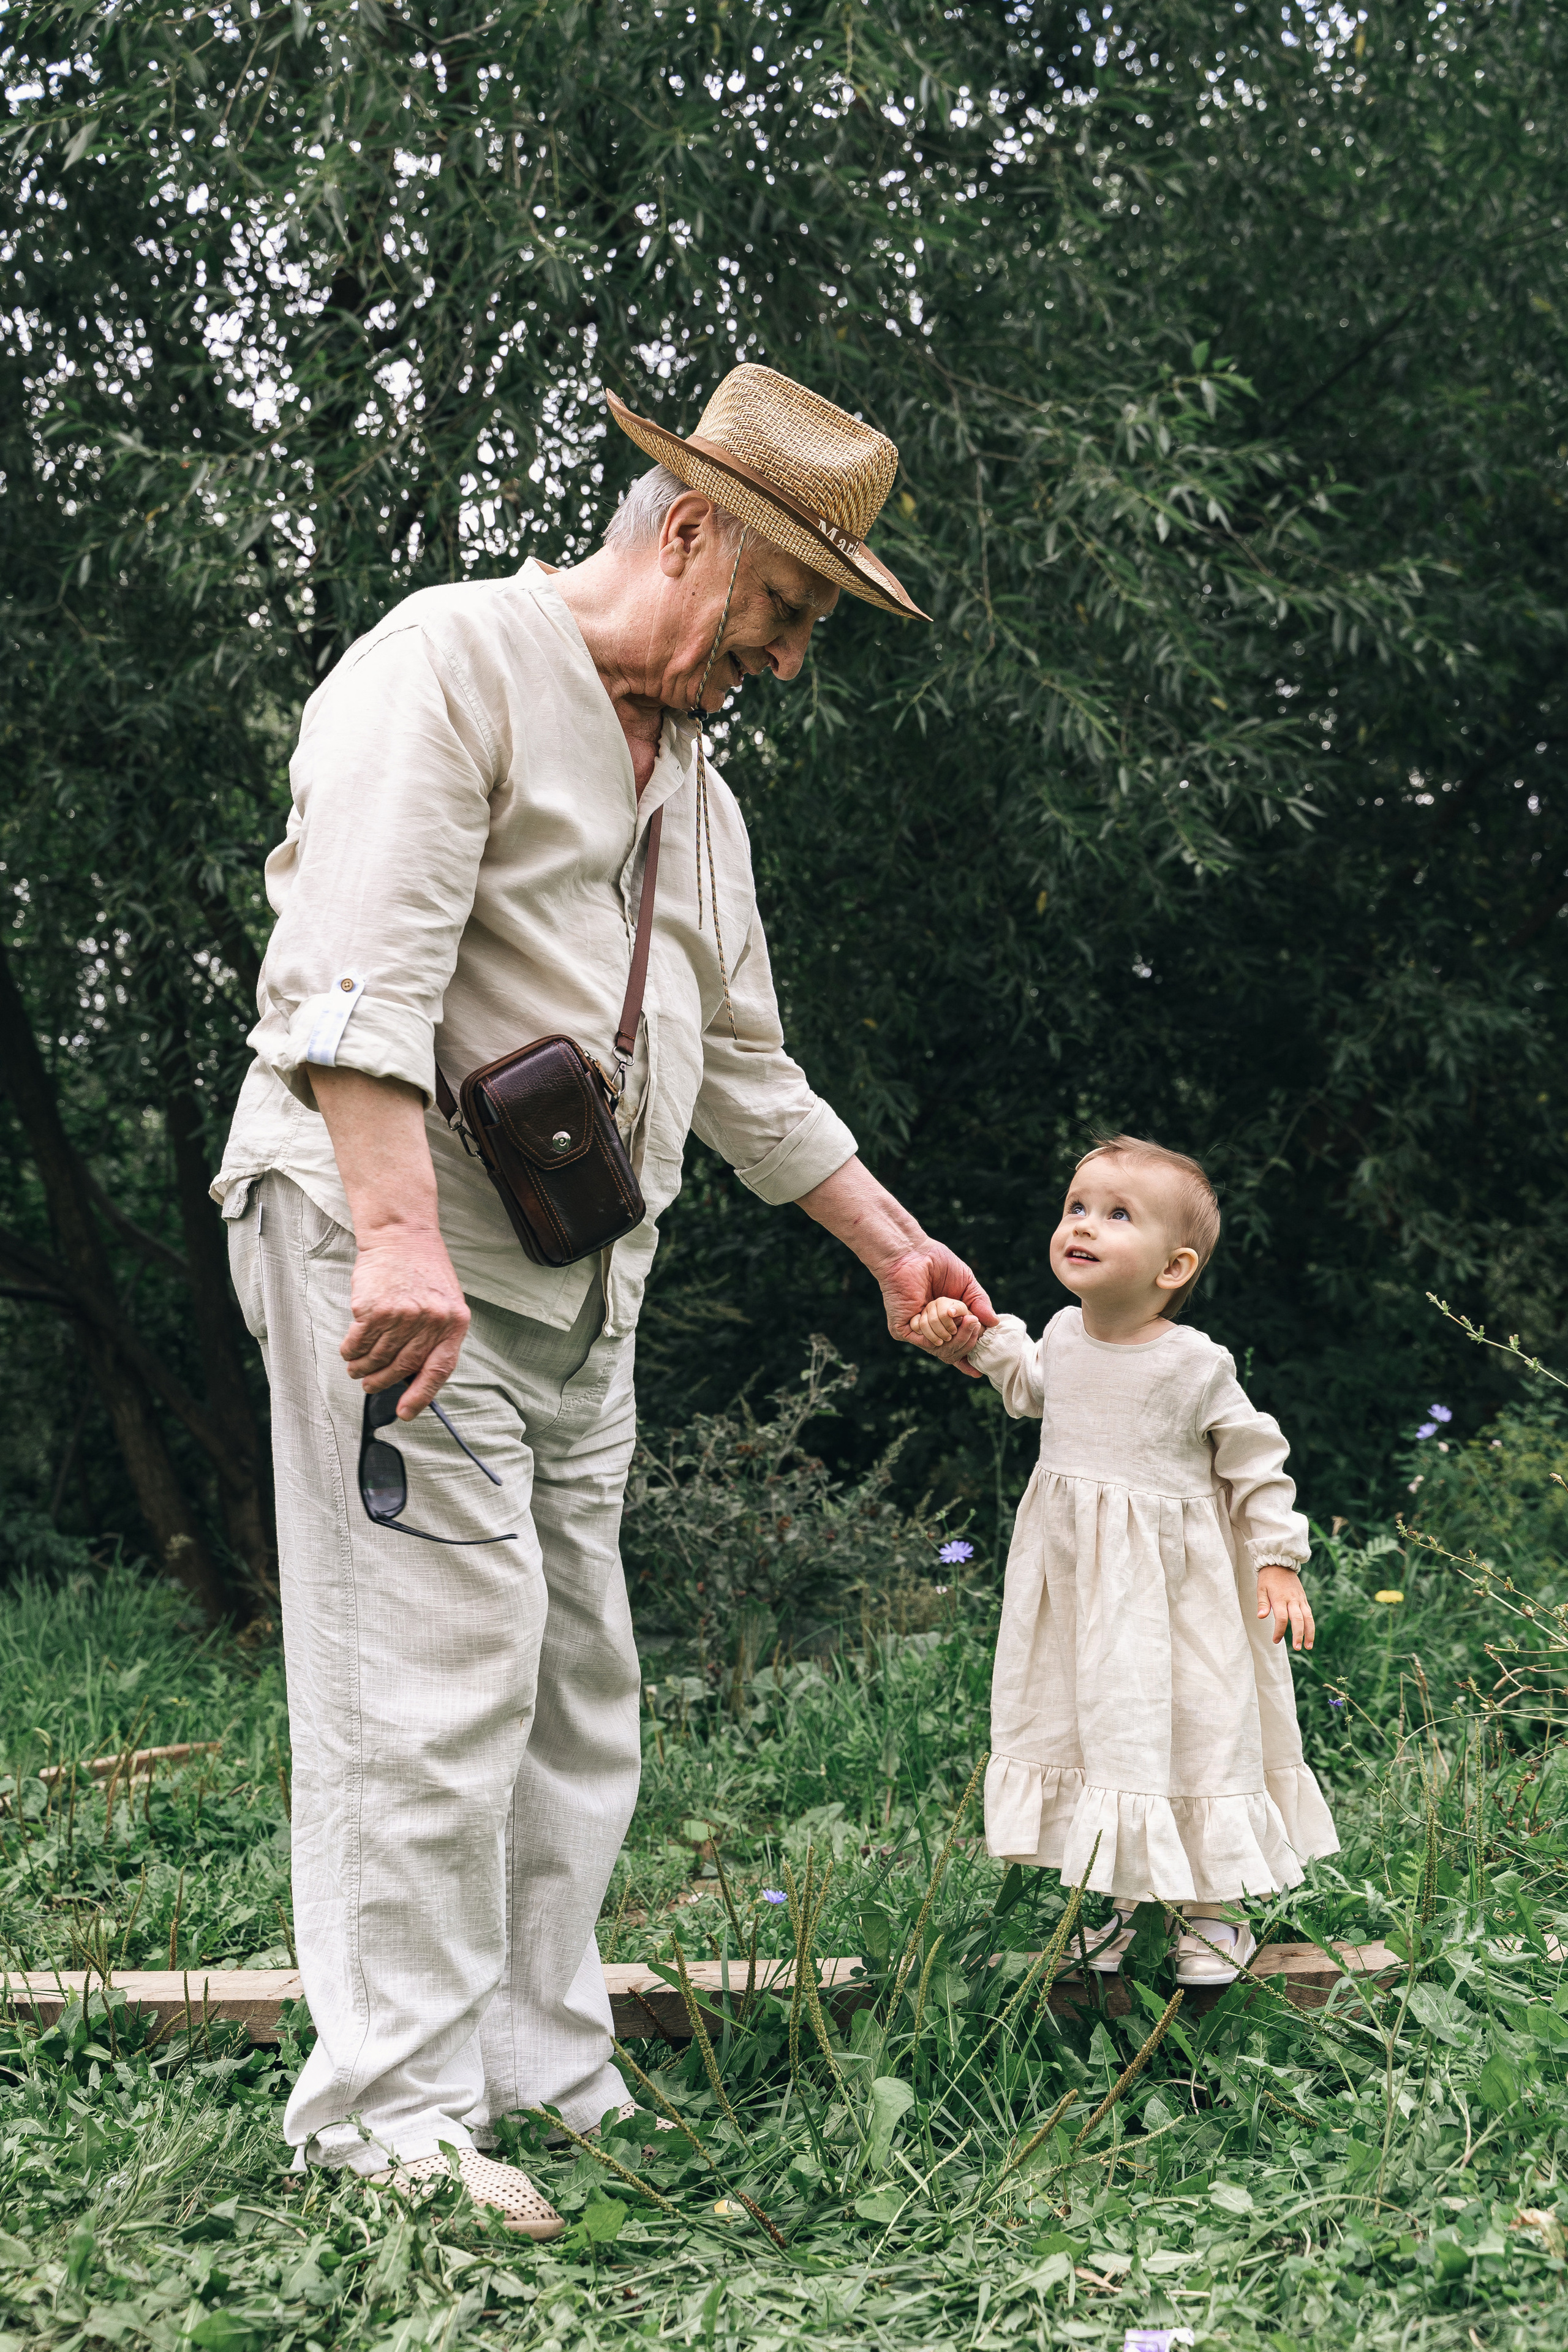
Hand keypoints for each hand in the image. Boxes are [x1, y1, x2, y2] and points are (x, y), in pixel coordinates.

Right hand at [312, 1066, 469, 1414]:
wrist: (402, 1234)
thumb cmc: (423, 1271)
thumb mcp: (444, 1302)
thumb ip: (434, 1337)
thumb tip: (414, 1380)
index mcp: (455, 1322)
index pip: (439, 1370)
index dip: (421, 1395)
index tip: (406, 1413)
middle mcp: (431, 1320)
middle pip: (402, 1368)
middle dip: (383, 1382)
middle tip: (371, 1385)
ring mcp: (402, 1315)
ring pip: (377, 1358)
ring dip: (363, 1368)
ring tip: (357, 1369)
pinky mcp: (374, 1308)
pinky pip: (357, 1342)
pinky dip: (350, 1351)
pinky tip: (350, 1350)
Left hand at [792, 1159, 995, 1373]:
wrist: (912, 1253)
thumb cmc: (938, 1264)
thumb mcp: (967, 1285)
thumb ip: (980, 1304)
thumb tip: (994, 1324)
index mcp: (945, 1324)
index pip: (956, 1349)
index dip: (967, 1359)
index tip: (978, 1371)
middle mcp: (930, 1332)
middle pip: (953, 1354)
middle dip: (968, 1339)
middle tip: (972, 1322)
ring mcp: (917, 1333)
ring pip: (944, 1350)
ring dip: (950, 1325)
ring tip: (948, 1305)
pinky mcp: (904, 1331)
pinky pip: (928, 1341)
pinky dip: (937, 1325)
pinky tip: (935, 1308)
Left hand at [1257, 1564, 1313, 1649]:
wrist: (1280, 1563)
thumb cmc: (1268, 1578)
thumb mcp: (1261, 1588)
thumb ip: (1262, 1603)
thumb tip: (1260, 1617)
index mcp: (1280, 1598)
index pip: (1282, 1618)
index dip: (1279, 1631)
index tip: (1275, 1640)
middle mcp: (1292, 1599)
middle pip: (1298, 1620)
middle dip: (1298, 1635)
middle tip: (1297, 1648)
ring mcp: (1300, 1599)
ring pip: (1308, 1618)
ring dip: (1309, 1633)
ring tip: (1308, 1646)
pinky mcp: (1304, 1599)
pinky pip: (1309, 1613)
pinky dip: (1310, 1625)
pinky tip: (1309, 1635)